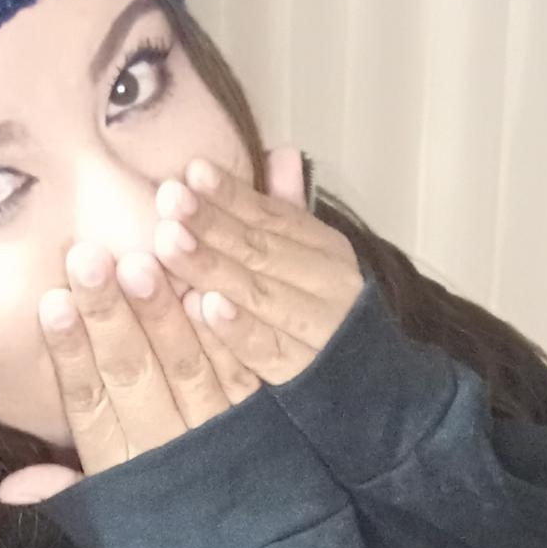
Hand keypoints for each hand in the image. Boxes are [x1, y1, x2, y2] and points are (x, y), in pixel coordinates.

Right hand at [0, 242, 261, 505]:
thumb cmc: (165, 534)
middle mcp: (165, 447)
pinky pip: (240, 374)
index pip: (87, 402)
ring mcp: (215, 431)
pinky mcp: (258, 420)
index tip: (51, 302)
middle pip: (131, 373)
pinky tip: (208, 292)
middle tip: (89, 259)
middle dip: (108, 315)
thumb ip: (65, 493)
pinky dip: (224, 335)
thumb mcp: (111, 524)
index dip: (69, 354)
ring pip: (184, 364)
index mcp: (119, 466)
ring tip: (142, 260)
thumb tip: (8, 489)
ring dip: (162, 312)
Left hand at [154, 146, 363, 386]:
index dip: (232, 193)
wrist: (378, 395)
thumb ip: (289, 213)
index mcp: (325, 251)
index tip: (191, 170)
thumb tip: (280, 152)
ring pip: (261, 294)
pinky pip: (269, 350)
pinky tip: (206, 305)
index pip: (273, 216)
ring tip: (170, 241)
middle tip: (168, 199)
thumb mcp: (311, 263)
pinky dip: (239, 328)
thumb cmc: (325, 322)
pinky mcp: (303, 378)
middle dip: (212, 222)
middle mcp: (328, 285)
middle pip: (261, 249)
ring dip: (214, 266)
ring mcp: (318, 331)